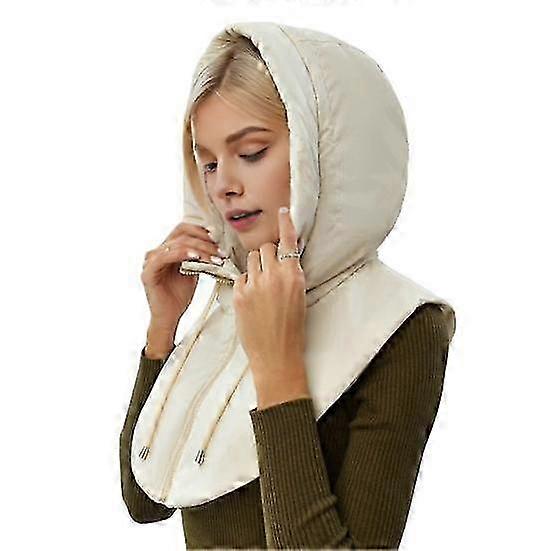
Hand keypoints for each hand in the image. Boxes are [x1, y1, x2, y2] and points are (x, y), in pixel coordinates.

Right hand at [141, 222, 226, 328]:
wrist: (170, 316)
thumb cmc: (179, 295)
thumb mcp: (193, 270)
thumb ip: (198, 255)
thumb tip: (215, 243)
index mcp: (166, 249)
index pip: (183, 229)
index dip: (201, 231)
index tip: (219, 239)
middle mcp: (156, 251)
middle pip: (182, 234)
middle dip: (205, 241)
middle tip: (220, 251)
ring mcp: (150, 261)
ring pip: (178, 244)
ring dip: (200, 249)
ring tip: (214, 258)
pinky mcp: (148, 272)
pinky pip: (165, 256)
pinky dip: (182, 254)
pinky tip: (196, 257)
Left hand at [233, 207, 306, 389]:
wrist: (276, 355)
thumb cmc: (292, 329)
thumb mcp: (298, 297)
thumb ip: (290, 275)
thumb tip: (282, 259)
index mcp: (293, 276)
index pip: (288, 241)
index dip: (285, 223)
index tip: (282, 210)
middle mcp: (273, 276)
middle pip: (265, 248)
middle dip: (267, 254)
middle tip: (270, 270)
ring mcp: (254, 285)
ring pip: (251, 259)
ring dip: (255, 267)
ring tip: (261, 286)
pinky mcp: (239, 294)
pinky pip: (241, 276)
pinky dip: (246, 282)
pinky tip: (252, 299)